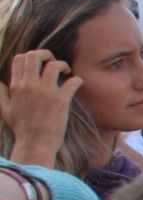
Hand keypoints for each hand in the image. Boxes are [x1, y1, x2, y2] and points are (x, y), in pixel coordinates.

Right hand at [0, 50, 82, 166]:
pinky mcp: (61, 101)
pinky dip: (77, 80)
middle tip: (54, 61)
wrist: (35, 145)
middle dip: (46, 54)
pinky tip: (77, 83)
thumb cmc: (21, 130)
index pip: (20, 58)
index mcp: (16, 86)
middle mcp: (29, 86)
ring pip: (53, 65)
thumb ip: (0, 95)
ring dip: (62, 64)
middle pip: (35, 56)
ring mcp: (45, 92)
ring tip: (67, 71)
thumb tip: (0, 83)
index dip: (30, 56)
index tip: (39, 63)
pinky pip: (72, 82)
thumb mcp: (4, 111)